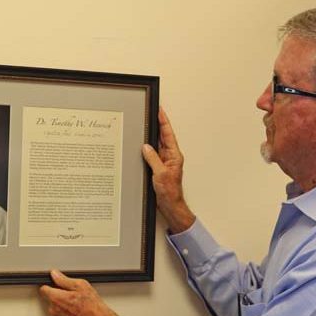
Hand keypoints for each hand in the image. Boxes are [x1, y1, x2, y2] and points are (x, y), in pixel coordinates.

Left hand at [39, 270, 118, 315]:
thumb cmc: (92, 306)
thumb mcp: (80, 285)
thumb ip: (64, 279)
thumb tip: (55, 274)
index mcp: (56, 298)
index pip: (43, 289)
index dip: (50, 284)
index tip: (55, 283)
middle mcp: (54, 309)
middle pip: (49, 298)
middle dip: (57, 294)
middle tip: (71, 292)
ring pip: (55, 307)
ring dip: (62, 303)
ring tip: (76, 302)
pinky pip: (61, 314)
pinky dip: (66, 311)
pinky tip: (77, 309)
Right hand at [141, 108, 195, 232]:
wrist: (170, 205)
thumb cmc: (170, 192)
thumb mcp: (160, 173)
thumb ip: (153, 158)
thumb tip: (146, 147)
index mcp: (174, 155)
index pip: (168, 134)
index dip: (163, 121)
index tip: (159, 110)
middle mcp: (170, 157)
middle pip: (163, 137)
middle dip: (157, 124)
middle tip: (151, 113)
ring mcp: (164, 162)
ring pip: (156, 145)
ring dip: (151, 136)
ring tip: (144, 125)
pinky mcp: (158, 168)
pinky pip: (151, 155)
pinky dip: (146, 149)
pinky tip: (141, 145)